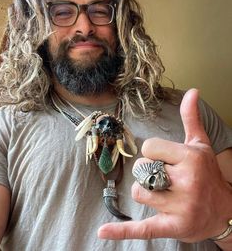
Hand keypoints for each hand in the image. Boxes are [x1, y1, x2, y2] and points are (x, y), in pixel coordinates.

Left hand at [98, 89, 231, 241]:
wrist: (224, 210)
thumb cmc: (208, 174)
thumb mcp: (200, 144)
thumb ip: (191, 118)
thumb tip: (192, 92)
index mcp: (190, 158)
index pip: (149, 148)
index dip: (154, 153)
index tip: (165, 159)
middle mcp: (186, 182)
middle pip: (142, 170)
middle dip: (150, 173)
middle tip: (168, 179)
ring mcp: (179, 207)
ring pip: (140, 192)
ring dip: (147, 192)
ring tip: (166, 195)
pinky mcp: (172, 227)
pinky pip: (142, 228)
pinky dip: (121, 231)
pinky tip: (103, 231)